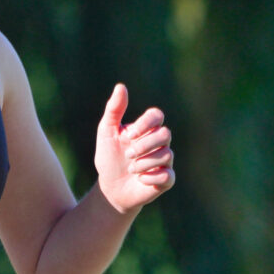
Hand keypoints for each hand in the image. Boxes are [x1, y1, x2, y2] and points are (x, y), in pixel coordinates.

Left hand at [94, 83, 174, 212]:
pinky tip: (140, 179)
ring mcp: (164, 162)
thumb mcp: (106, 132)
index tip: (129, 135)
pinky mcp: (166, 180)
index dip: (146, 123)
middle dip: (145, 145)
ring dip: (144, 163)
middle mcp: (159, 143)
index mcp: (146, 129)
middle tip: (129, 154)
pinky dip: (150, 177)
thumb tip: (121, 86)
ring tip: (131, 168)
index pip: (157, 116)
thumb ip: (114, 110)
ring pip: (167, 155)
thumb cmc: (109, 158)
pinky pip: (167, 176)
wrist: (109, 187)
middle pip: (165, 134)